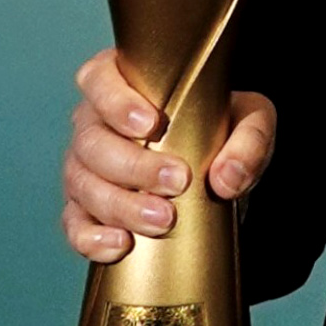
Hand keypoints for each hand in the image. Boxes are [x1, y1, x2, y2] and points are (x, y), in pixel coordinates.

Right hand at [59, 46, 274, 265]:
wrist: (215, 171)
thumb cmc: (224, 129)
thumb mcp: (251, 119)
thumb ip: (250, 139)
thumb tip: (227, 178)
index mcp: (122, 83)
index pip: (99, 80)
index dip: (116, 102)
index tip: (151, 123)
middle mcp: (94, 122)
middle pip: (93, 142)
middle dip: (134, 166)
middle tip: (176, 183)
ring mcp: (84, 167)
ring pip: (83, 184)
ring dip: (121, 205)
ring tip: (162, 220)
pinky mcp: (84, 208)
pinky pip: (74, 224)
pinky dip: (91, 238)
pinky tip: (120, 245)